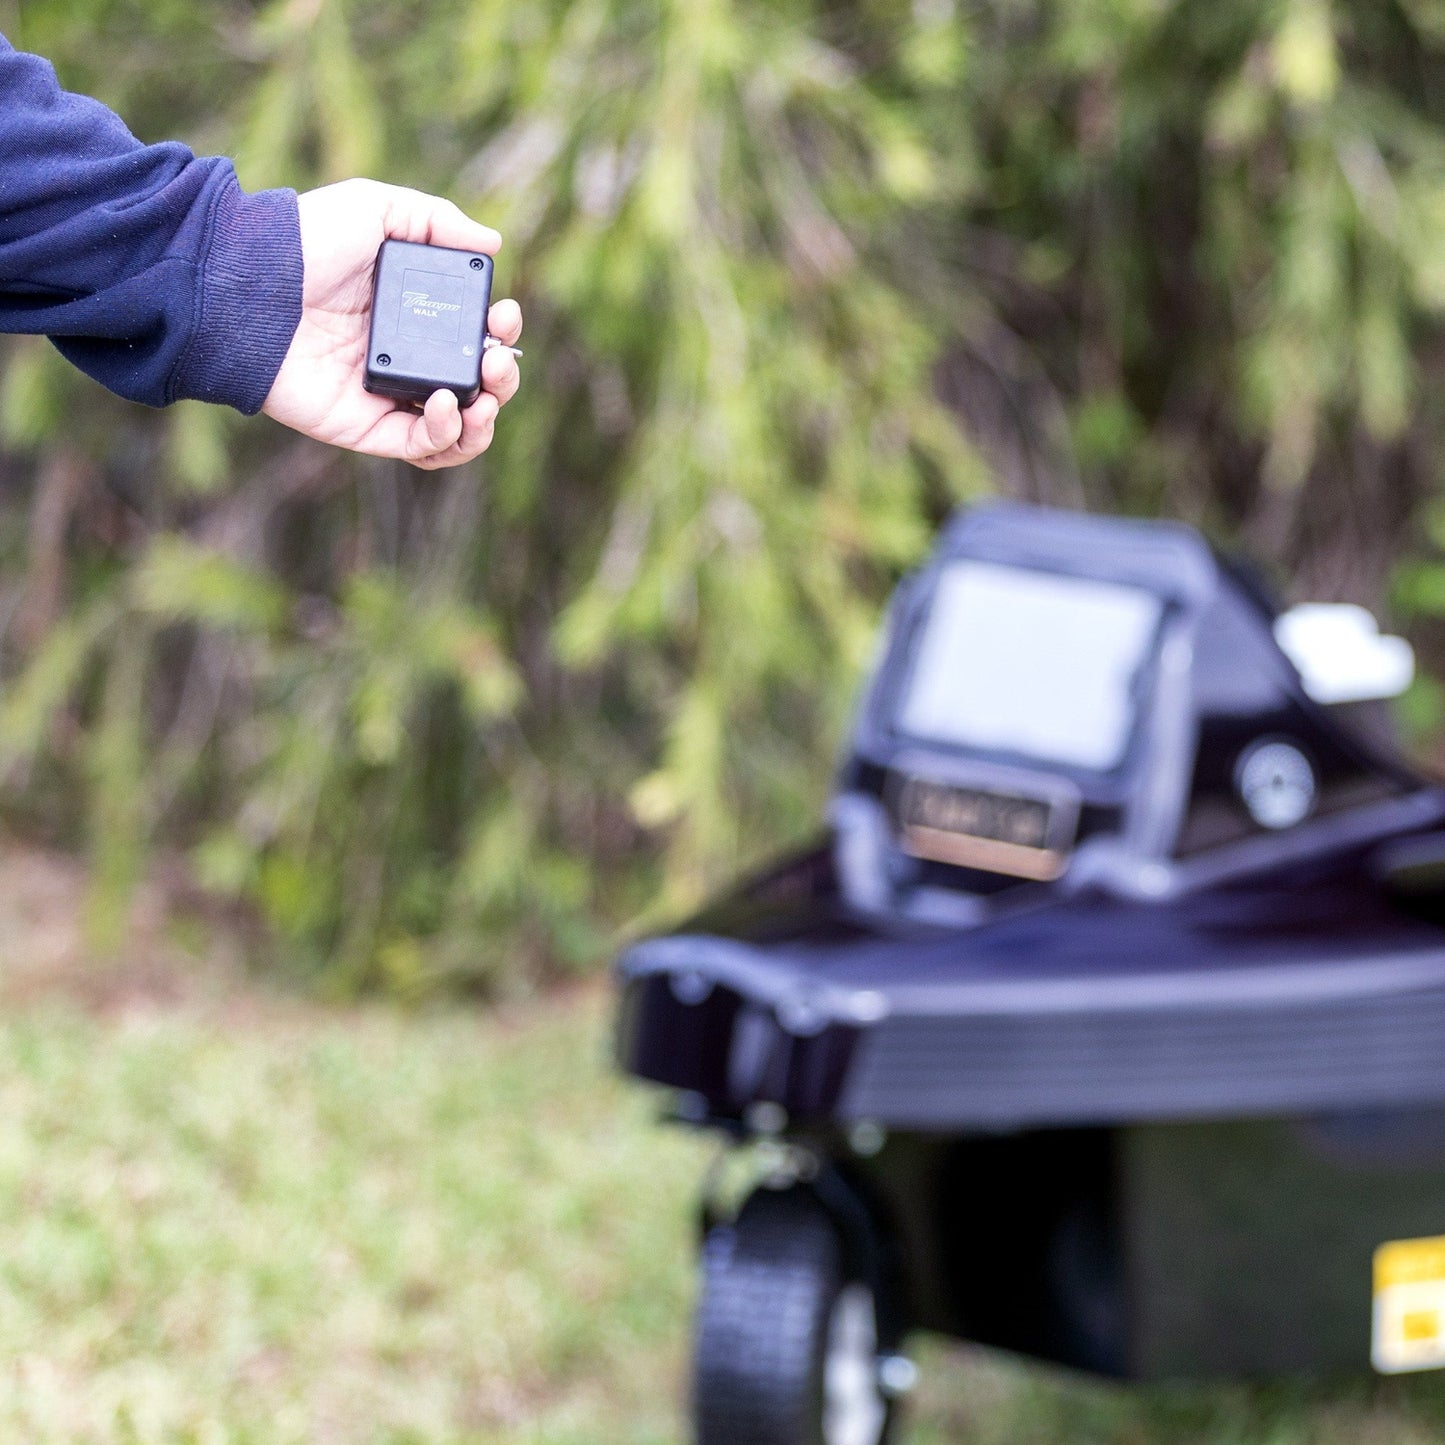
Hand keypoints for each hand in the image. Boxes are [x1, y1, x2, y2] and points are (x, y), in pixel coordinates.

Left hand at [262, 180, 522, 470]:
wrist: (250, 283)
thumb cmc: (305, 240)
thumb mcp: (376, 208)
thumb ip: (437, 221)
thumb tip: (493, 246)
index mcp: (411, 311)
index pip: (474, 334)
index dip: (499, 331)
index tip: (503, 316)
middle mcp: (403, 356)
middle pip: (476, 386)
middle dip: (502, 377)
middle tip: (497, 360)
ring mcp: (385, 396)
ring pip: (457, 429)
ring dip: (484, 419)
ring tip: (485, 397)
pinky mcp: (365, 427)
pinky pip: (421, 448)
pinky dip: (446, 436)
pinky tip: (447, 405)